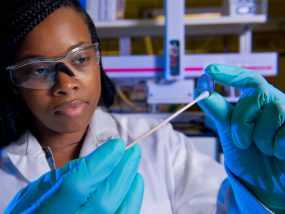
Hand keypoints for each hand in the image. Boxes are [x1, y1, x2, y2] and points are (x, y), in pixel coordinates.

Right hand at [4, 139, 143, 213]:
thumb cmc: (33, 210)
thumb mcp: (37, 188)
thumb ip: (66, 174)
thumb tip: (101, 159)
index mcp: (43, 211)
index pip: (76, 184)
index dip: (101, 162)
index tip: (115, 145)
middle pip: (103, 200)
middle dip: (122, 171)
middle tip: (131, 152)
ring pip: (118, 212)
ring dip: (130, 185)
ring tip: (133, 166)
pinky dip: (132, 200)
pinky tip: (134, 185)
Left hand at [195, 64, 284, 212]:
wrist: (266, 183)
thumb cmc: (248, 155)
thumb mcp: (229, 131)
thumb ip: (217, 109)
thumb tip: (199, 88)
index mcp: (258, 101)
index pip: (246, 79)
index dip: (229, 73)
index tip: (208, 71)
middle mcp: (275, 103)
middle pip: (256, 93)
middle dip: (242, 120)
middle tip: (241, 141)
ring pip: (273, 113)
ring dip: (260, 139)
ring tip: (265, 149)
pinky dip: (277, 149)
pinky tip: (280, 154)